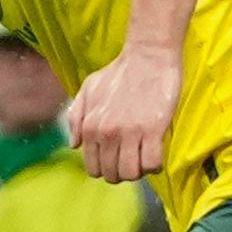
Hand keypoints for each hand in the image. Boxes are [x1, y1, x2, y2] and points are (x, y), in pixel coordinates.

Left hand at [65, 44, 180, 184]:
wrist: (148, 57)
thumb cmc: (118, 72)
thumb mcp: (88, 89)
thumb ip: (76, 118)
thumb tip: (74, 145)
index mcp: (89, 126)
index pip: (93, 168)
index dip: (106, 168)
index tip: (117, 159)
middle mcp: (106, 133)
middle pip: (112, 175)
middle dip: (123, 172)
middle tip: (133, 159)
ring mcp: (129, 133)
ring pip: (131, 174)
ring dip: (140, 171)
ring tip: (145, 156)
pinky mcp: (153, 130)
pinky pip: (152, 164)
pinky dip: (155, 165)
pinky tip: (156, 152)